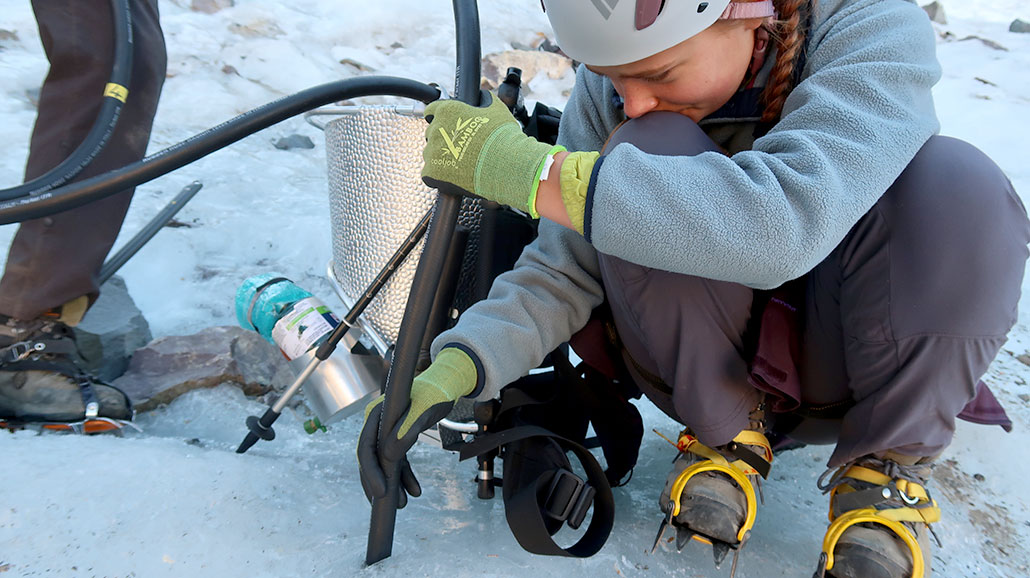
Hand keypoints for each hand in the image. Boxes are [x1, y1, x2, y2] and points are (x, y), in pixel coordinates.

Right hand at [357, 347, 477, 504]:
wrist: (446, 385)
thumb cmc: (435, 392)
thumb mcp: (424, 408)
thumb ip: (407, 428)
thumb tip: (389, 453)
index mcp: (375, 414)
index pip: (366, 448)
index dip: (370, 472)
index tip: (381, 492)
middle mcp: (377, 424)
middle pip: (371, 459)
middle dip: (378, 483)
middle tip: (388, 503)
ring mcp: (387, 432)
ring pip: (384, 463)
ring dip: (393, 484)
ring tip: (403, 504)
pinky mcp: (399, 437)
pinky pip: (398, 461)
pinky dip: (405, 476)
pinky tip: (415, 490)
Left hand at [422, 93, 560, 216]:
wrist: (505, 165)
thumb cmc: (502, 137)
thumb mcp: (496, 109)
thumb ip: (484, 100)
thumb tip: (482, 97)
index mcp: (447, 111)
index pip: (432, 110)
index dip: (440, 117)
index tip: (446, 124)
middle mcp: (436, 129)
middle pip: (432, 133)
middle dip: (443, 138)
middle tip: (460, 146)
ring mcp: (432, 152)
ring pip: (431, 153)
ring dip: (441, 157)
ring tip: (460, 163)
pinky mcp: (432, 172)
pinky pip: (429, 173)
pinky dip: (439, 175)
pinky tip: (453, 175)